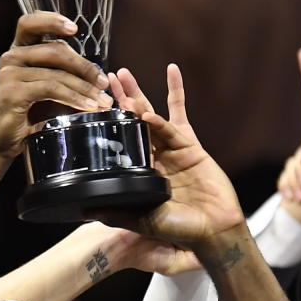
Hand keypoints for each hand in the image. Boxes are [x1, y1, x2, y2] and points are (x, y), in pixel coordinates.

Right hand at [0, 12, 112, 160]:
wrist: (0, 143)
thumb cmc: (25, 116)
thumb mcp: (43, 89)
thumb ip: (60, 74)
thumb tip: (96, 74)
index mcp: (17, 52)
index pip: (30, 24)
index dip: (52, 20)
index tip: (74, 29)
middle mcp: (10, 58)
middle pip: (54, 50)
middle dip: (84, 67)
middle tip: (103, 82)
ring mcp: (9, 74)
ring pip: (57, 73)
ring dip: (84, 87)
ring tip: (102, 101)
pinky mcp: (13, 92)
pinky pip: (51, 88)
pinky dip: (73, 97)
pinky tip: (87, 106)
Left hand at [102, 65, 244, 248]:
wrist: (213, 230)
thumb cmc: (180, 229)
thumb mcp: (143, 221)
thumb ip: (118, 212)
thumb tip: (86, 210)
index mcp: (139, 175)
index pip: (119, 144)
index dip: (107, 125)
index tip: (93, 106)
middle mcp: (153, 160)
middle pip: (132, 124)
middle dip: (120, 101)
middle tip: (106, 78)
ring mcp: (171, 150)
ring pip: (151, 115)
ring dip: (138, 95)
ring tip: (124, 75)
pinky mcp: (190, 145)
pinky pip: (180, 115)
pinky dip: (175, 92)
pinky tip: (171, 71)